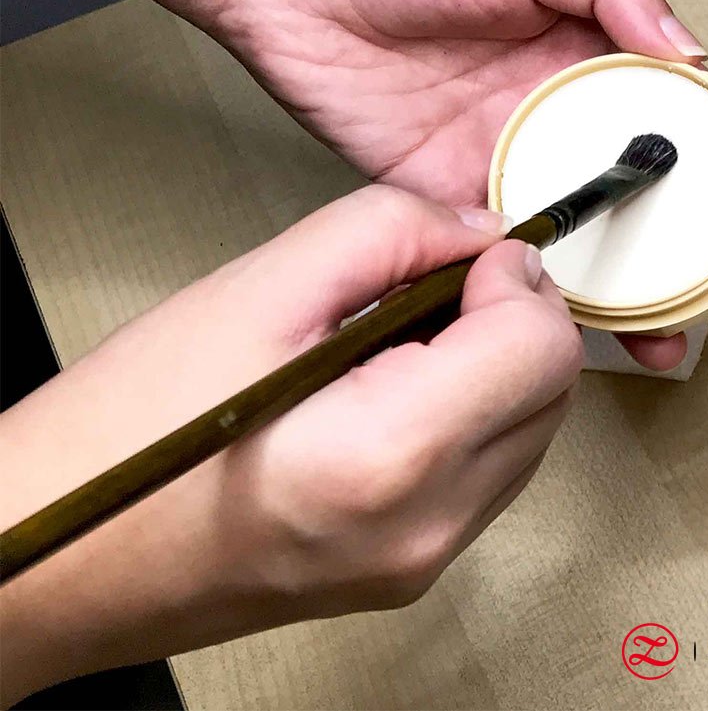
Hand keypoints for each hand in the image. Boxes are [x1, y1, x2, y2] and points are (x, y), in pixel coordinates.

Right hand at [0, 186, 579, 702]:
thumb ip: (393, 233)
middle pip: (550, 393)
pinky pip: (487, 476)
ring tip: (389, 346)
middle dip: (509, 322)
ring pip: (529, 435)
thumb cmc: (129, 429)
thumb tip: (483, 232)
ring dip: (490, 371)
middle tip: (423, 290)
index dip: (514, 282)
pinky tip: (385, 395)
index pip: (542, 348)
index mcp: (391, 455)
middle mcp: (427, 527)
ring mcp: (422, 564)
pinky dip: (465, 420)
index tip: (464, 256)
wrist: (56, 556)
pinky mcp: (408, 576)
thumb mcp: (260, 287)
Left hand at [188, 0, 707, 369]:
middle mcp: (557, 113)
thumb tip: (692, 53)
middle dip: (694, 236)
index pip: (680, 104)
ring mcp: (507, 160)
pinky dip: (544, 289)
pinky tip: (579, 323)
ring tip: (670, 329)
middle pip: (643, 184)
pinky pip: (509, 251)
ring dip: (629, 282)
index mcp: (589, 48)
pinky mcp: (449, 197)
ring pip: (585, 232)